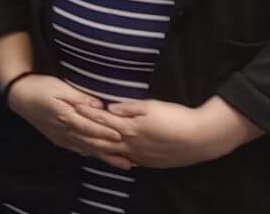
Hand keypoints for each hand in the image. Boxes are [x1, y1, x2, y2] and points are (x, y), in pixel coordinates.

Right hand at [7, 75, 131, 170]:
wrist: (19, 96)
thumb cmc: (41, 87)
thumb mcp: (60, 87)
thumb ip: (80, 98)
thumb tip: (100, 106)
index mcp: (66, 117)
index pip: (90, 128)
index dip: (106, 133)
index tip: (122, 137)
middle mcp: (65, 131)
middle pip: (91, 143)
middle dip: (111, 151)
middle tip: (130, 158)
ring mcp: (61, 137)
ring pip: (86, 149)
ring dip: (105, 157)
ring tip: (122, 164)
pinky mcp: (58, 139)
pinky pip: (77, 149)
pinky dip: (91, 154)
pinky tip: (100, 157)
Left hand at [75, 97, 258, 168]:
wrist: (200, 139)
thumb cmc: (176, 117)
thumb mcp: (151, 106)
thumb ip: (128, 108)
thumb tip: (109, 108)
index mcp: (130, 129)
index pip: (102, 121)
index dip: (86, 114)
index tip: (71, 108)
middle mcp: (131, 145)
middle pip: (102, 140)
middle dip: (85, 133)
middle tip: (69, 128)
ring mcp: (140, 156)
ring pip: (112, 153)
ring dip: (97, 147)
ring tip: (82, 143)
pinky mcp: (149, 163)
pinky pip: (127, 160)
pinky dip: (114, 157)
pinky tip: (109, 155)